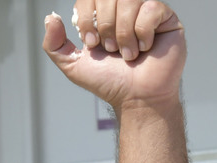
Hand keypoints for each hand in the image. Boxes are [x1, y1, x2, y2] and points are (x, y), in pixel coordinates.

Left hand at [44, 1, 184, 110]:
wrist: (136, 97)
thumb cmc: (109, 82)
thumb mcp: (73, 65)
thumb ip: (55, 44)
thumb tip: (50, 17)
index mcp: (102, 14)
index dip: (86, 18)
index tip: (92, 43)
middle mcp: (123, 9)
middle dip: (105, 27)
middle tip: (112, 50)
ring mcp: (145, 11)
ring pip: (130, 0)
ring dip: (124, 33)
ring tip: (129, 54)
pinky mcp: (166, 17)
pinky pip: (151, 7)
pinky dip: (144, 33)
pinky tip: (146, 48)